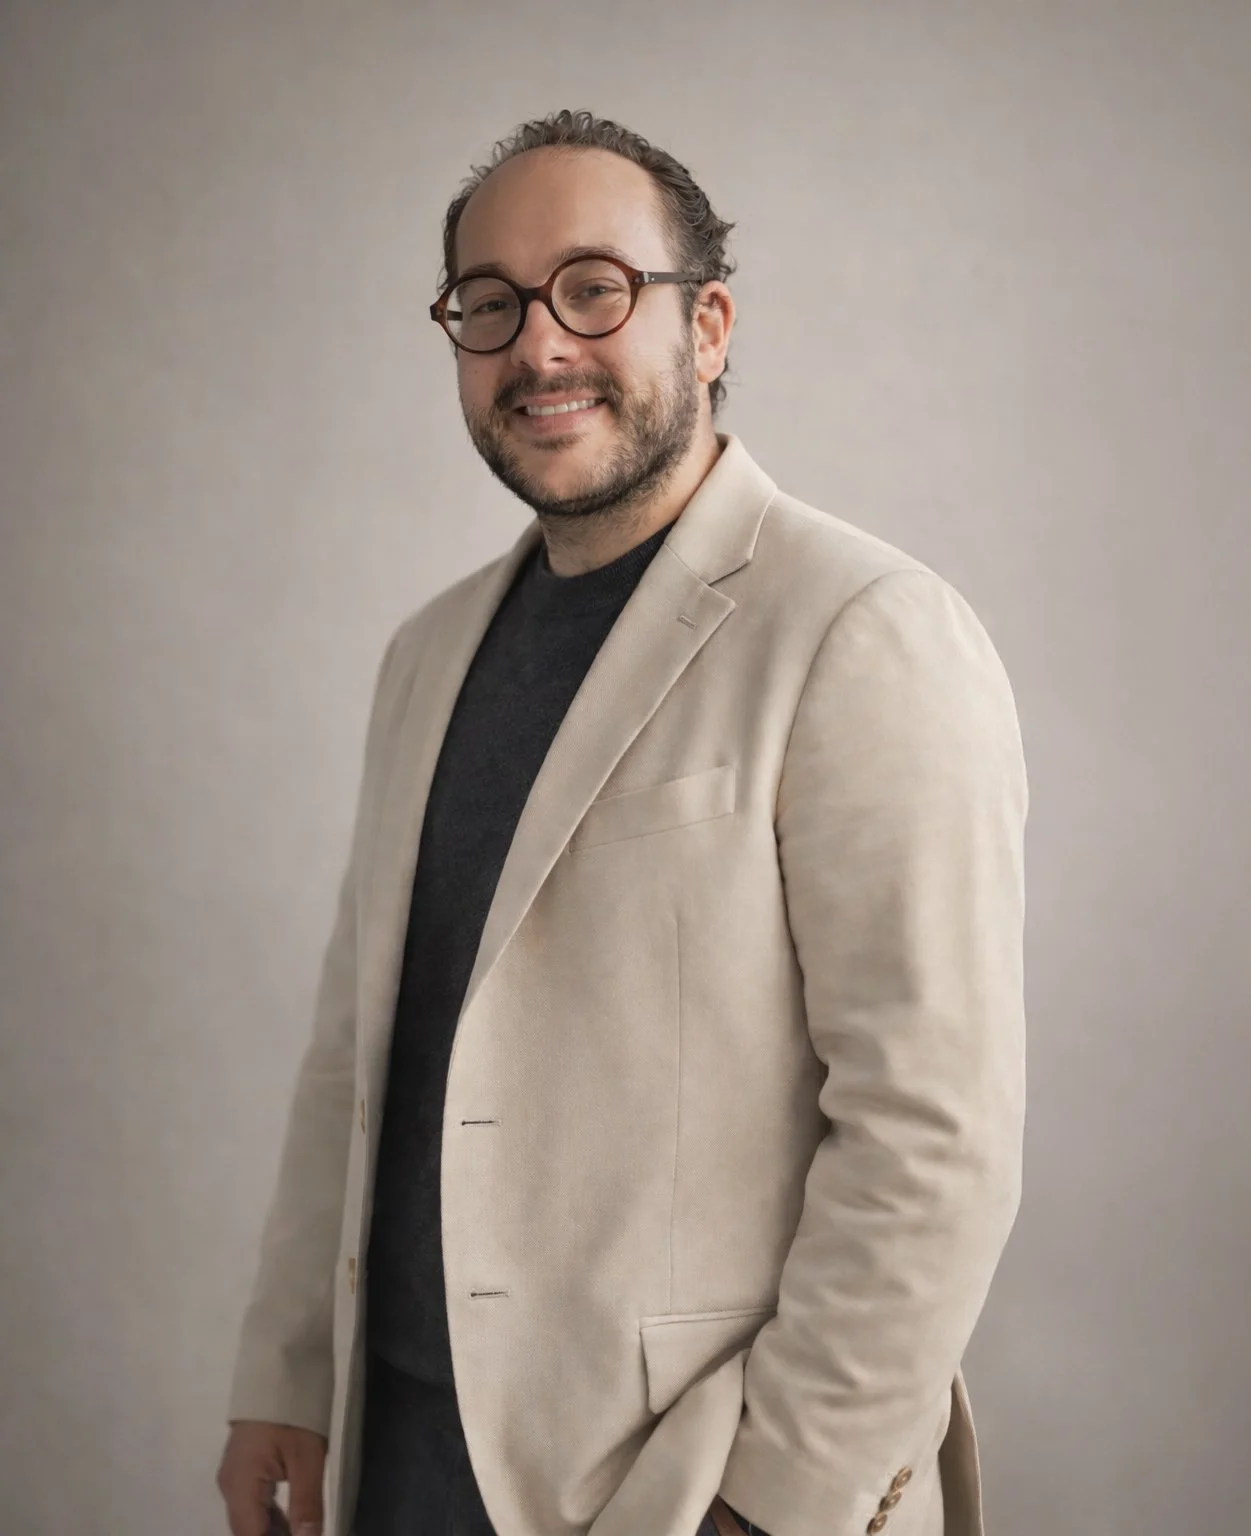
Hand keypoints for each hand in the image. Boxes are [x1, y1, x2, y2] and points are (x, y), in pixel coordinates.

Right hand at [216, 1420, 327, 1535]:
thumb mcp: (308, 1458)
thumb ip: (307, 1505)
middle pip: (247, 1530)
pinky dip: (270, 1519)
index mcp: (240, 1486)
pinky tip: (291, 1525)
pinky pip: (253, 1504)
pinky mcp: (244, 1467)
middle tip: (304, 1534)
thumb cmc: (293, 1411)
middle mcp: (230, 1486)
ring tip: (301, 1533)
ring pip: (250, 1520)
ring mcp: (235, 1476)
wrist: (279, 1366)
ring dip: (272, 1532)